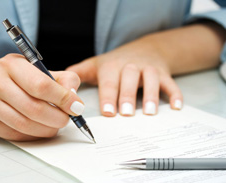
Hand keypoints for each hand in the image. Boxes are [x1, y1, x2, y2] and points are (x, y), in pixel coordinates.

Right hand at [0, 54, 83, 140]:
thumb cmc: (11, 75)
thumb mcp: (35, 68)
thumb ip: (61, 79)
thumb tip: (74, 99)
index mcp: (12, 65)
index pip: (42, 85)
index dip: (63, 99)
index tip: (77, 107)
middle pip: (34, 109)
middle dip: (58, 118)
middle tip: (67, 119)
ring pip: (24, 125)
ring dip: (47, 129)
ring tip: (55, 125)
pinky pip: (14, 134)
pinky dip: (33, 135)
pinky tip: (39, 129)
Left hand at [66, 36, 182, 116]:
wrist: (143, 49)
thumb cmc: (115, 62)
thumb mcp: (96, 64)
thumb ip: (78, 73)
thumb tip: (61, 85)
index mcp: (112, 66)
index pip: (109, 81)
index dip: (108, 97)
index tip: (108, 113)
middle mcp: (131, 66)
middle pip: (130, 79)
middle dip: (128, 96)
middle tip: (126, 114)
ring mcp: (149, 68)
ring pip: (151, 80)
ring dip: (152, 95)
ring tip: (150, 113)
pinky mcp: (163, 73)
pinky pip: (171, 82)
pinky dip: (175, 94)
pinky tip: (176, 107)